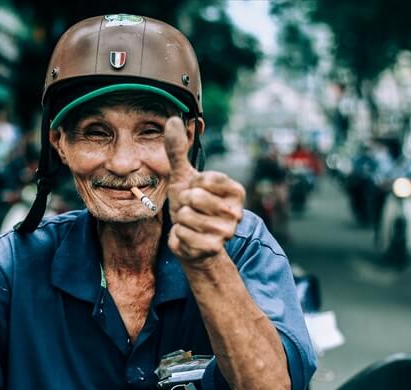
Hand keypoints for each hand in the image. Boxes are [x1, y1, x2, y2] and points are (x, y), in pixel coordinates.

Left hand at [164, 117, 244, 263]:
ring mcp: (227, 231)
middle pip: (194, 197)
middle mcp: (237, 211)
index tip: (196, 191)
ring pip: (187, 215)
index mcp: (235, 190)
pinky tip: (188, 237)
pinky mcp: (214, 248)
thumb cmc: (189, 205)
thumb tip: (173, 119)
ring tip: (190, 223)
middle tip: (190, 209)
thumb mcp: (183, 176)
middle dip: (184, 202)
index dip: (192, 184)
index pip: (205, 178)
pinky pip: (183, 233)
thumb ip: (178, 150)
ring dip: (181, 220)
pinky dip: (179, 235)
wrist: (190, 240)